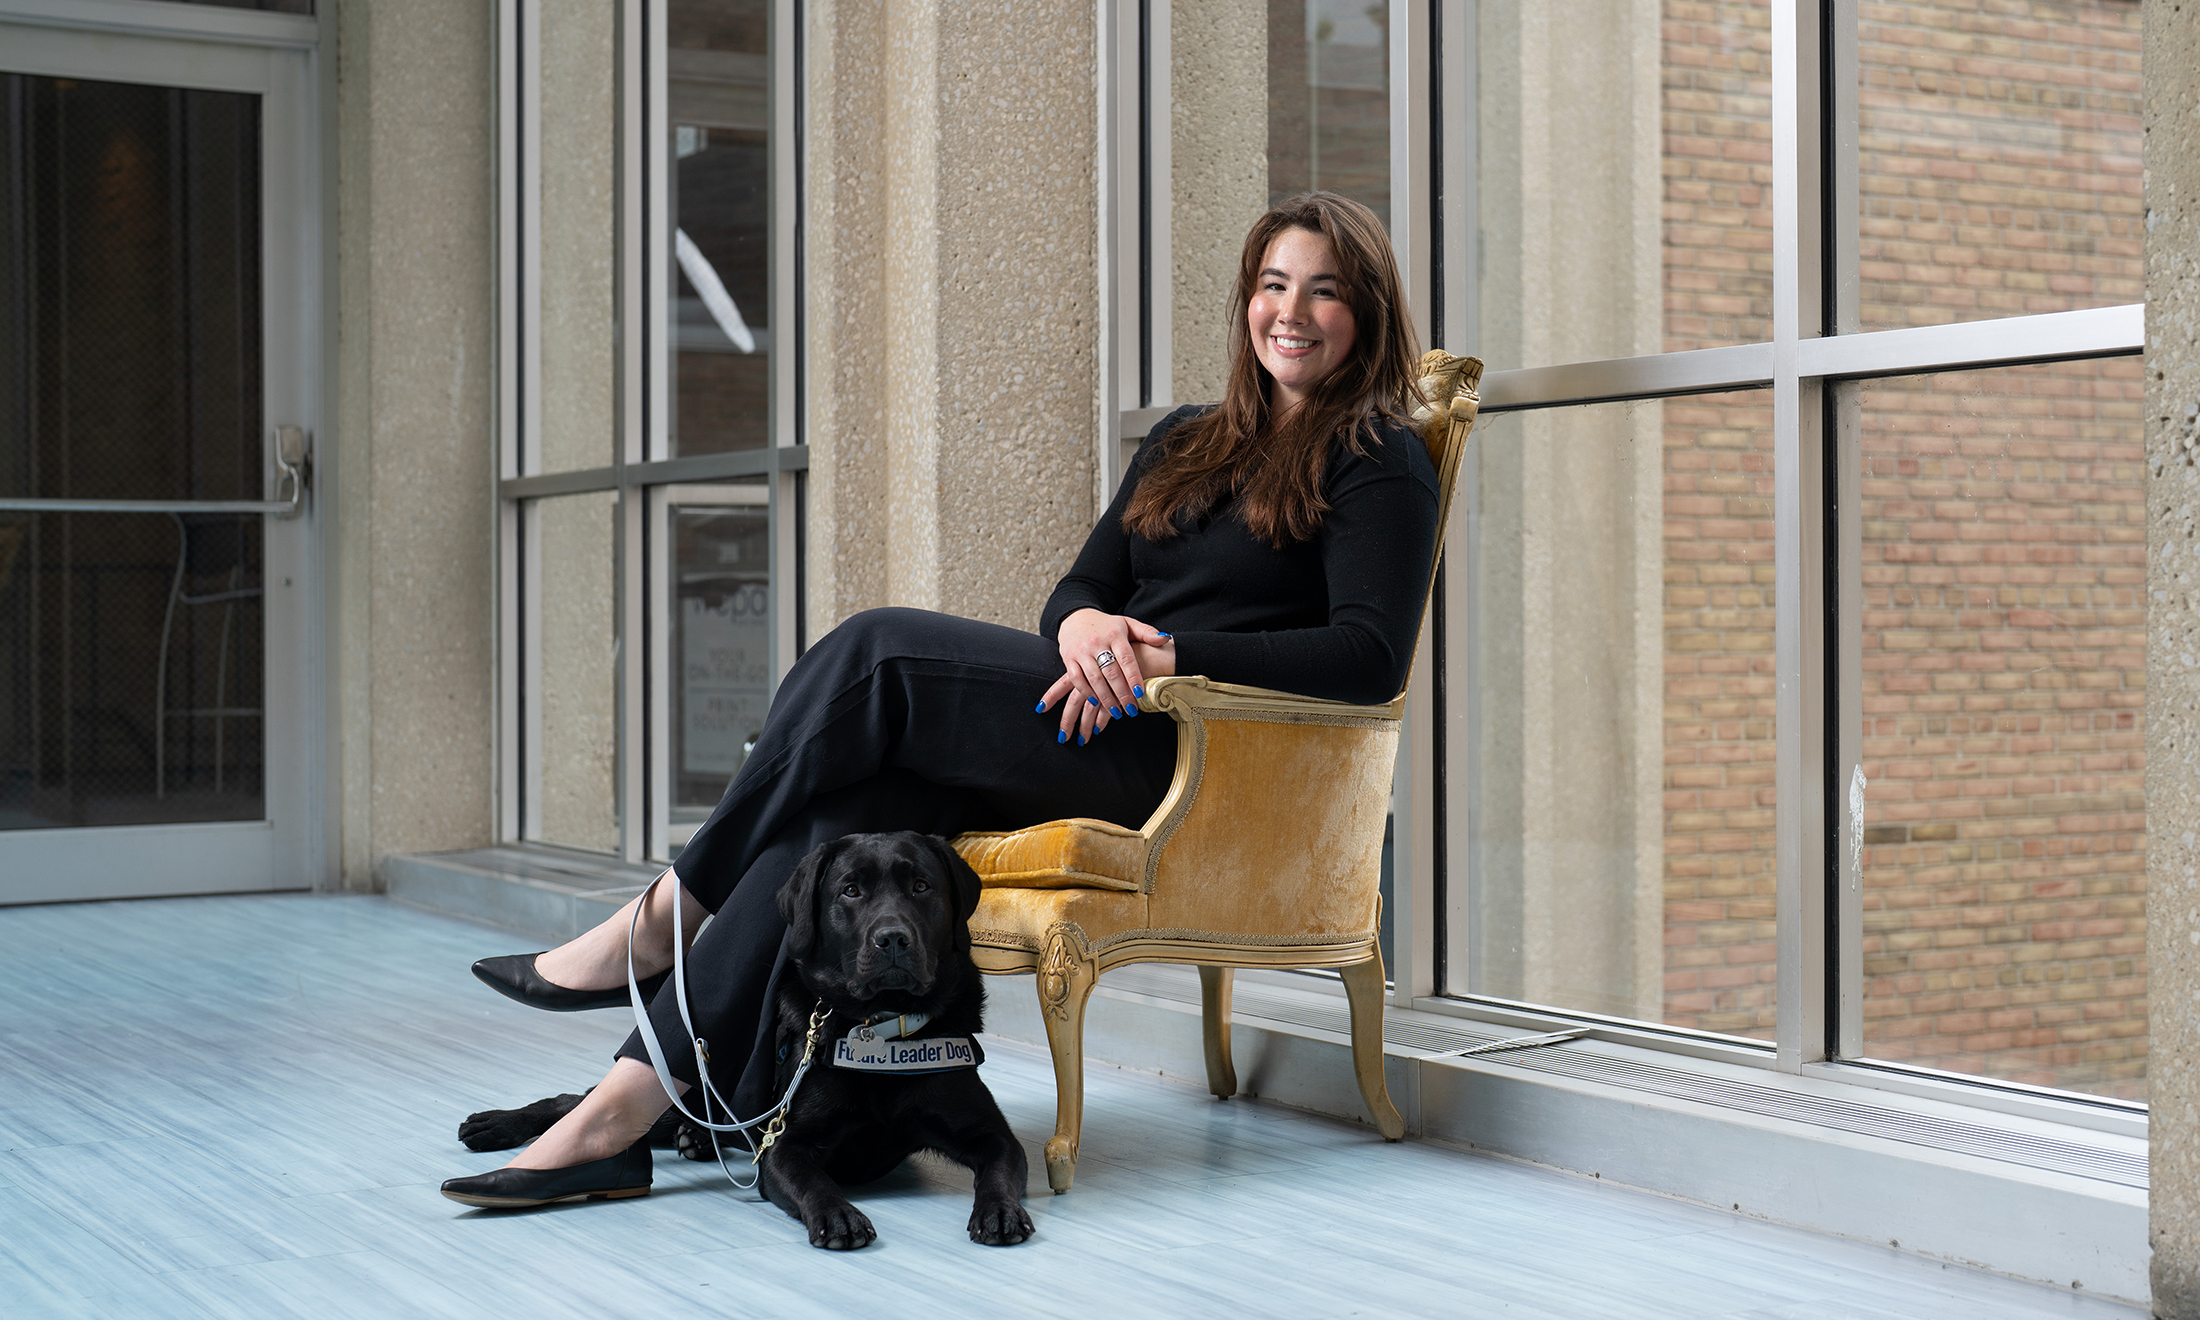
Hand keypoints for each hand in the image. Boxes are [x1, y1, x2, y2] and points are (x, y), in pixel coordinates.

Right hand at [1036, 610, 1175, 743]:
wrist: (1075, 617)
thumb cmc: (1106, 625)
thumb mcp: (1127, 624)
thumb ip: (1146, 633)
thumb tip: (1165, 640)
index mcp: (1115, 634)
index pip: (1126, 659)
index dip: (1134, 677)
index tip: (1140, 694)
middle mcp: (1097, 642)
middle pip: (1111, 672)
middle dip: (1122, 694)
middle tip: (1131, 710)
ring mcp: (1081, 651)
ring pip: (1094, 679)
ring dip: (1105, 698)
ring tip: (1116, 712)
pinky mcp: (1068, 658)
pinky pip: (1077, 679)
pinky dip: (1086, 692)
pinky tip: (1096, 703)